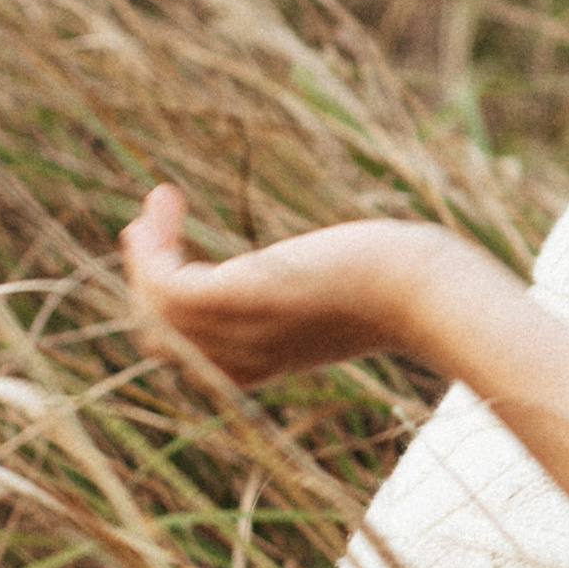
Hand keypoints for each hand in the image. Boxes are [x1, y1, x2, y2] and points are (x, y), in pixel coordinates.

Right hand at [122, 183, 481, 384]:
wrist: (422, 292)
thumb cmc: (404, 286)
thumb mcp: (350, 294)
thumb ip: (321, 293)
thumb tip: (329, 269)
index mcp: (263, 364)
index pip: (189, 355)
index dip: (168, 309)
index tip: (173, 254)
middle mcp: (242, 358)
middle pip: (158, 336)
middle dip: (145, 279)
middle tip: (147, 226)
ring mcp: (239, 332)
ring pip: (154, 308)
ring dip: (145, 250)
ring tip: (158, 203)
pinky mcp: (238, 297)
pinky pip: (163, 285)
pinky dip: (151, 246)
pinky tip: (165, 203)